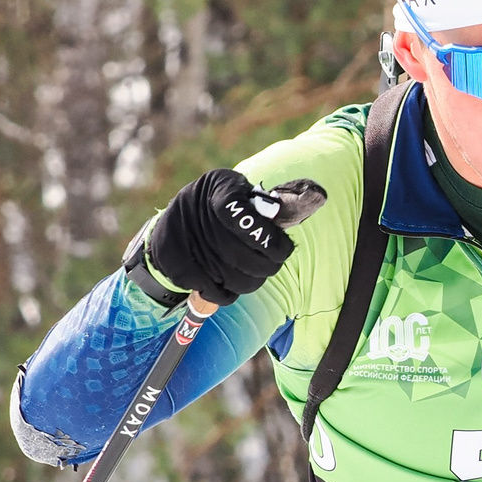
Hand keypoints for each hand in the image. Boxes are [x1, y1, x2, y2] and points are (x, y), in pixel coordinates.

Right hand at [126, 170, 325, 308]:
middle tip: (270, 265)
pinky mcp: (170, 259)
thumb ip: (266, 206)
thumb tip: (310, 205)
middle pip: (243, 257)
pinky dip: (224, 294)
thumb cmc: (220, 206)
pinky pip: (211, 290)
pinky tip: (226, 285)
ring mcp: (181, 234)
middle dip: (266, 267)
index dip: (271, 242)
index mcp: (222, 187)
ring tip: (249, 273)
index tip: (284, 250)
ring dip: (249, 282)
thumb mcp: (242, 193)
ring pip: (231, 277)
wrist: (173, 222)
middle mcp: (198, 207)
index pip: (248, 220)